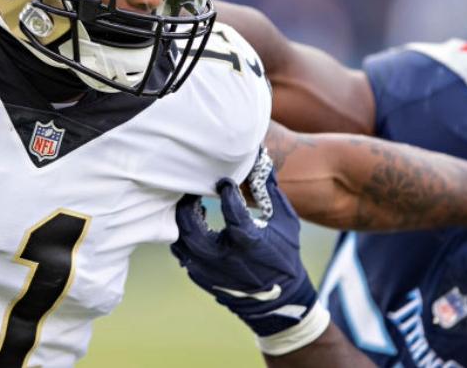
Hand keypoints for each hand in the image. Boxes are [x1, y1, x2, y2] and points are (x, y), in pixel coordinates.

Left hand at [170, 162, 328, 354]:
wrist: (280, 302)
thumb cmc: (285, 257)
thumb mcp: (286, 224)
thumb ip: (271, 193)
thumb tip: (260, 164)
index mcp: (247, 241)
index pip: (229, 206)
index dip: (226, 189)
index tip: (223, 181)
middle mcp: (222, 256)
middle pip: (189, 223)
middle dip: (188, 202)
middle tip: (194, 189)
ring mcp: (208, 269)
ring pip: (180, 239)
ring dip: (183, 220)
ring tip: (194, 206)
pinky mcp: (201, 277)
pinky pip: (183, 253)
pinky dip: (185, 237)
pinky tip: (196, 225)